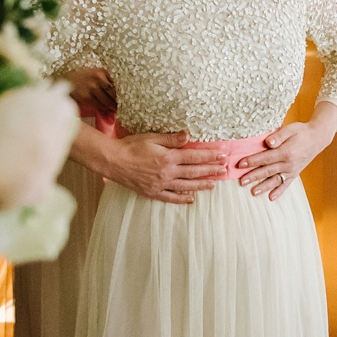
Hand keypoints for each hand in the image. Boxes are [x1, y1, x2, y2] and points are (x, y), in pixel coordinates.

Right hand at [65, 67, 116, 113]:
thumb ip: (105, 79)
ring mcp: (92, 87)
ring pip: (106, 100)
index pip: (115, 83)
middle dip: (117, 100)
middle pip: (113, 92)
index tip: (124, 97)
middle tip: (121, 106)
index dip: (121, 92)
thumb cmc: (82, 78)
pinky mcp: (86, 96)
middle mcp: (98, 77)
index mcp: (101, 71)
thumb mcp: (94, 73)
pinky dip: (103, 108)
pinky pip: (98, 104)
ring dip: (111, 106)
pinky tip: (105, 109)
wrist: (65, 82)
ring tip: (114, 109)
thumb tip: (118, 92)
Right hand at [107, 131, 226, 203]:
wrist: (113, 161)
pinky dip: (182, 199)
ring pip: (186, 186)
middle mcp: (167, 172)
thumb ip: (171, 139)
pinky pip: (170, 198)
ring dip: (201, 185)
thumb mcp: (152, 138)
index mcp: (168, 158)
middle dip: (211, 171)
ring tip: (213, 185)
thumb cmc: (131, 146)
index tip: (222, 156)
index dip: (210, 156)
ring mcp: (160, 184)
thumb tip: (188, 136)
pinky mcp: (152, 192)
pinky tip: (191, 200)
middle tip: (224, 170)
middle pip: (194, 172)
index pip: (194, 157)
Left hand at [237, 102, 336, 200]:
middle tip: (241, 181)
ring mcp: (292, 170)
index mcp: (286, 152)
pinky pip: (286, 185)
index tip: (240, 164)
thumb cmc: (301, 132)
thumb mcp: (291, 129)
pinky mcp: (295, 174)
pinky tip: (271, 198)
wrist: (317, 139)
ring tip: (252, 192)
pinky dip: (279, 192)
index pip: (266, 158)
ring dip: (264, 187)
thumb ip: (279, 136)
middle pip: (268, 171)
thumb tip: (268, 142)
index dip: (252, 161)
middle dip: (253, 176)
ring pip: (275, 180)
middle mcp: (289, 163)